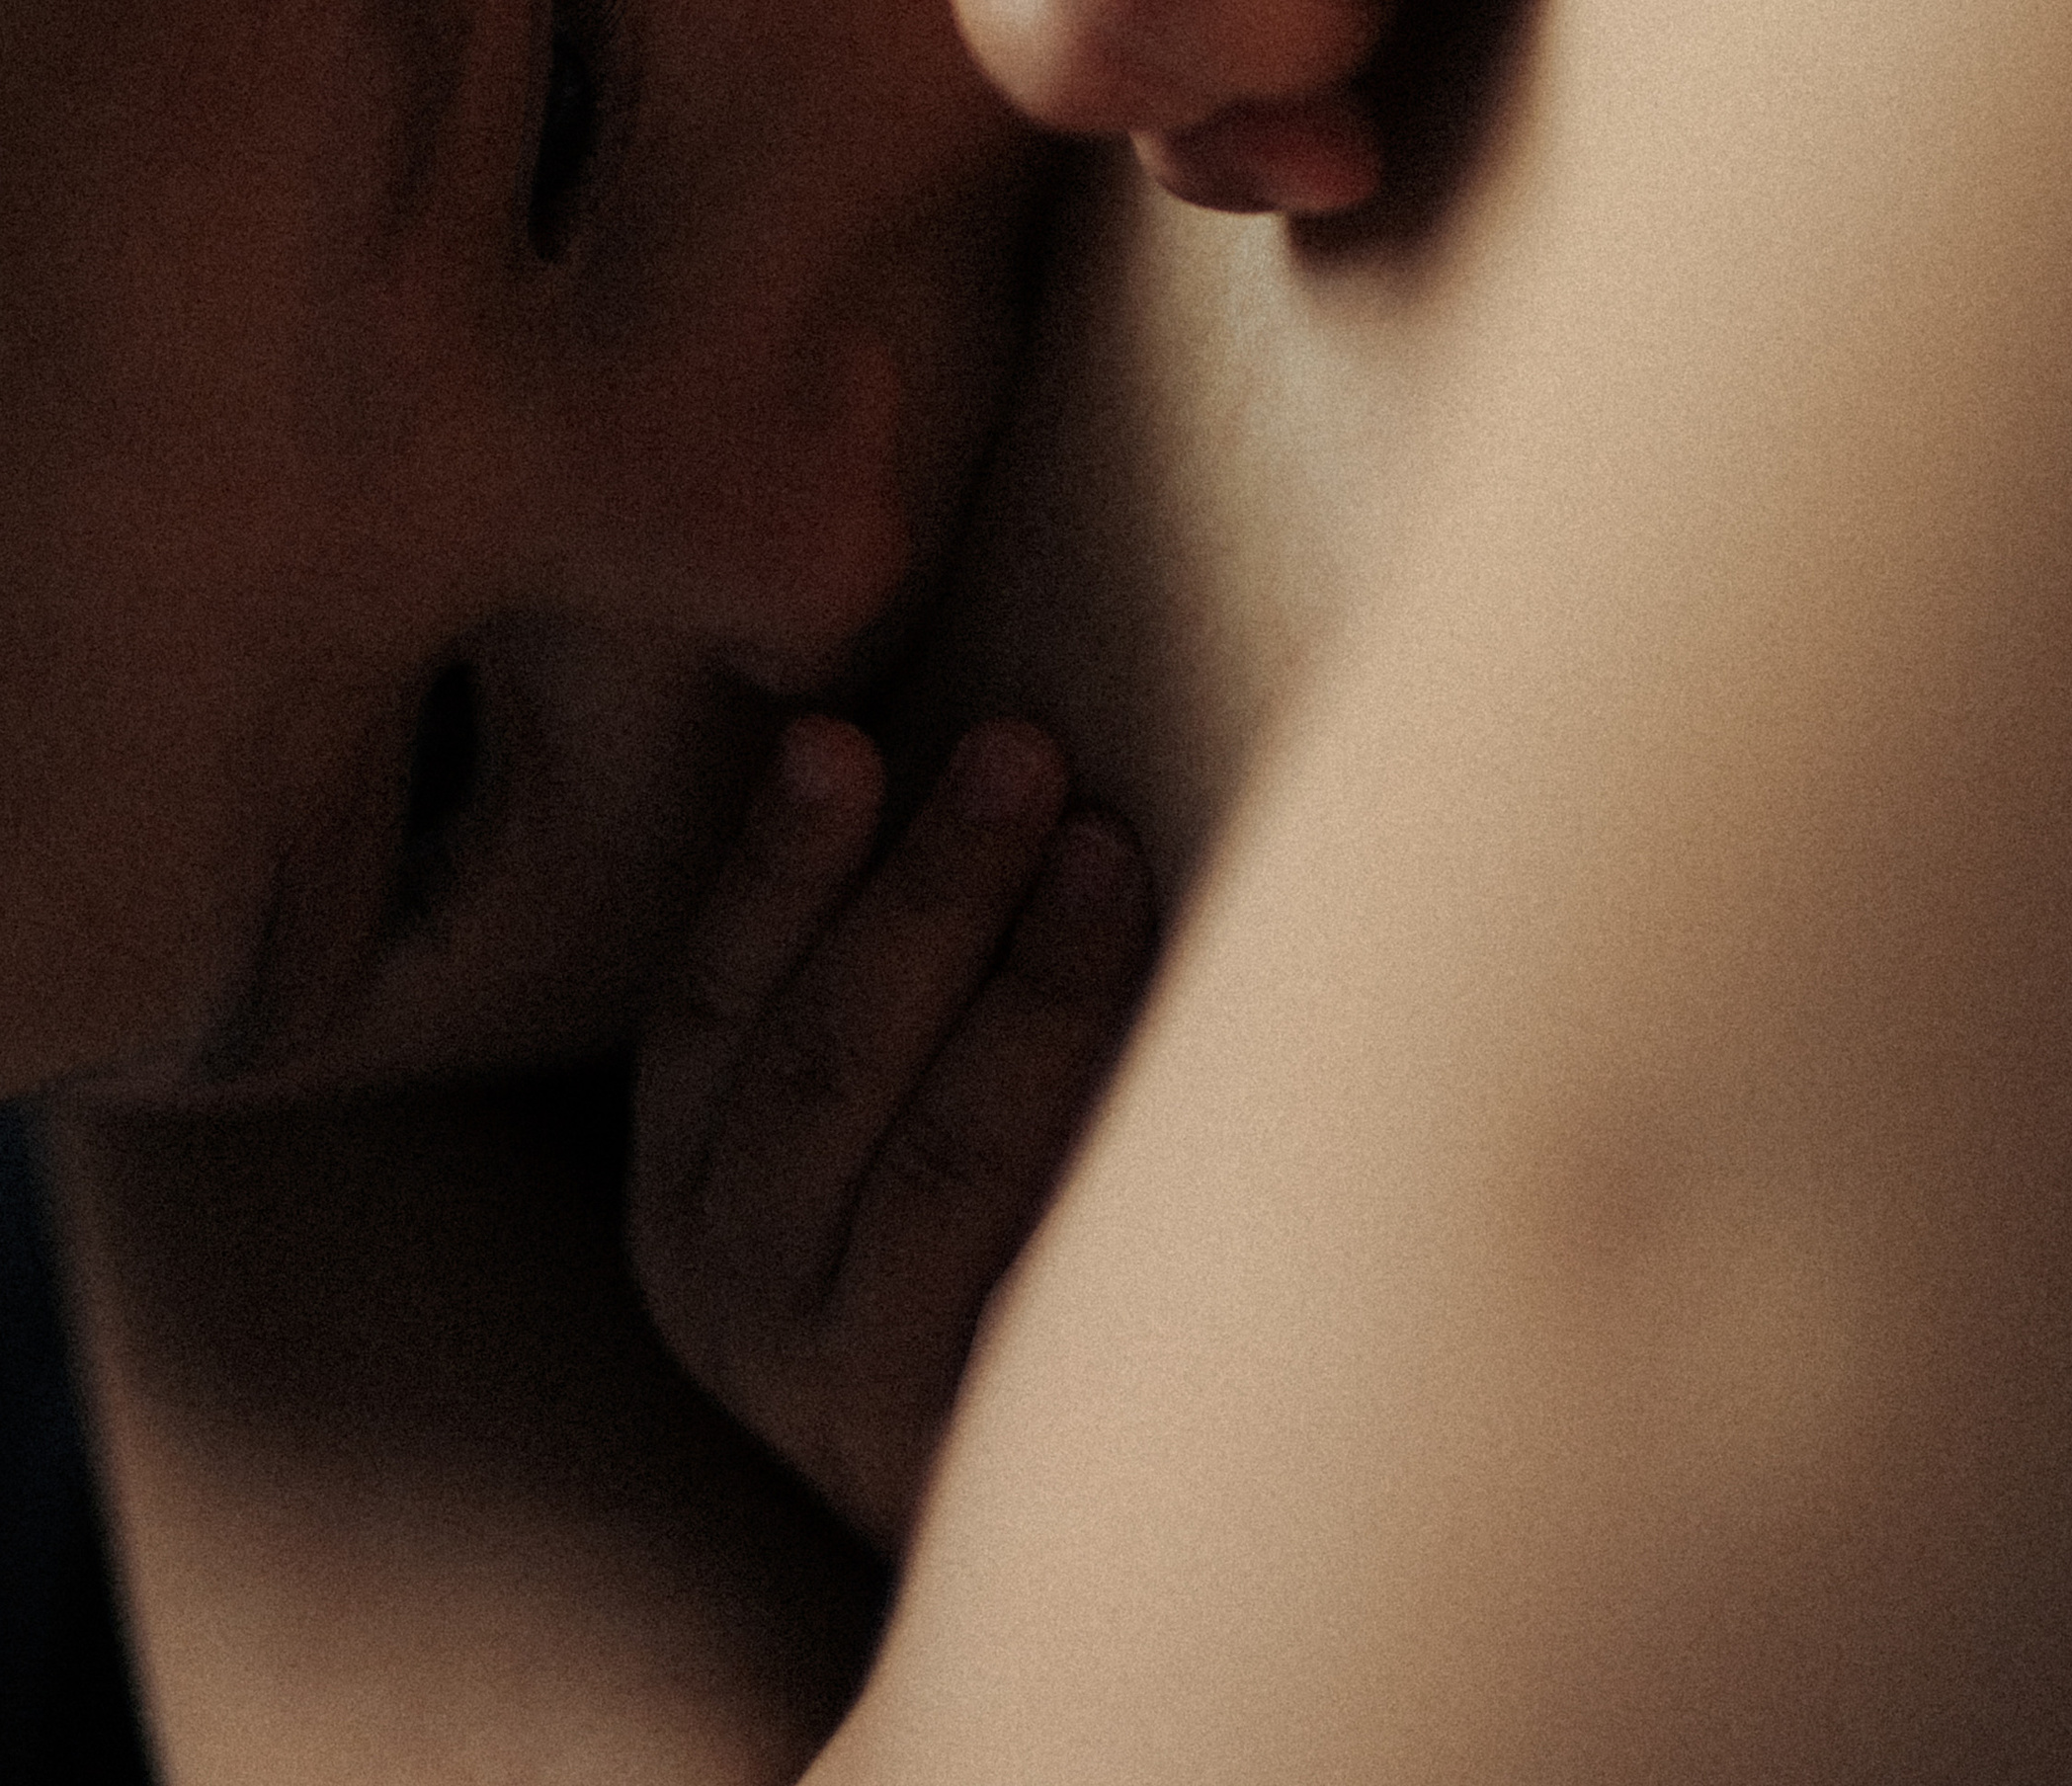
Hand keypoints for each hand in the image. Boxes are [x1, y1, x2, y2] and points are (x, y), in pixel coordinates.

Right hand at [629, 715, 1151, 1558]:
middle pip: (825, 1066)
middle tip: (1022, 750)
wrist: (1069, 1525)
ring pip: (937, 1164)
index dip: (774, 867)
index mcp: (689, 1192)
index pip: (710, 1006)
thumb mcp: (881, 1117)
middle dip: (926, 891)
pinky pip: (1045, 1280)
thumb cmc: (985, 1237)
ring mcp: (849, 1396)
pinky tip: (1193, 1041)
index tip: (841, 735)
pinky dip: (1102, 1139)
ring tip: (1110, 853)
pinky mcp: (976, 1462)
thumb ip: (893, 974)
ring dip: (1027, 991)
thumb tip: (964, 738)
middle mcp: (738, 1301)